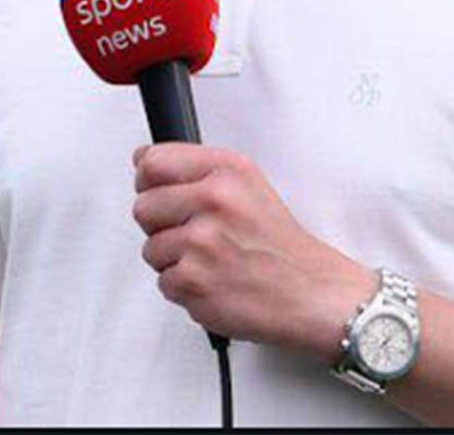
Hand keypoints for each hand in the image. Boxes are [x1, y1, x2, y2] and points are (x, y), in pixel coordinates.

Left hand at [132, 143, 372, 358]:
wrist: (311, 293)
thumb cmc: (280, 246)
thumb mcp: (249, 186)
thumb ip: (196, 170)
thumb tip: (143, 159)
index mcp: (227, 170)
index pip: (153, 161)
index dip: (149, 182)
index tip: (161, 193)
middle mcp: (214, 200)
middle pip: (143, 207)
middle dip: (162, 226)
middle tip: (197, 236)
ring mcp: (202, 241)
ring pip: (151, 249)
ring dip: (175, 262)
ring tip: (212, 261)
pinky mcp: (194, 280)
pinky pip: (163, 283)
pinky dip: (185, 289)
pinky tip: (215, 281)